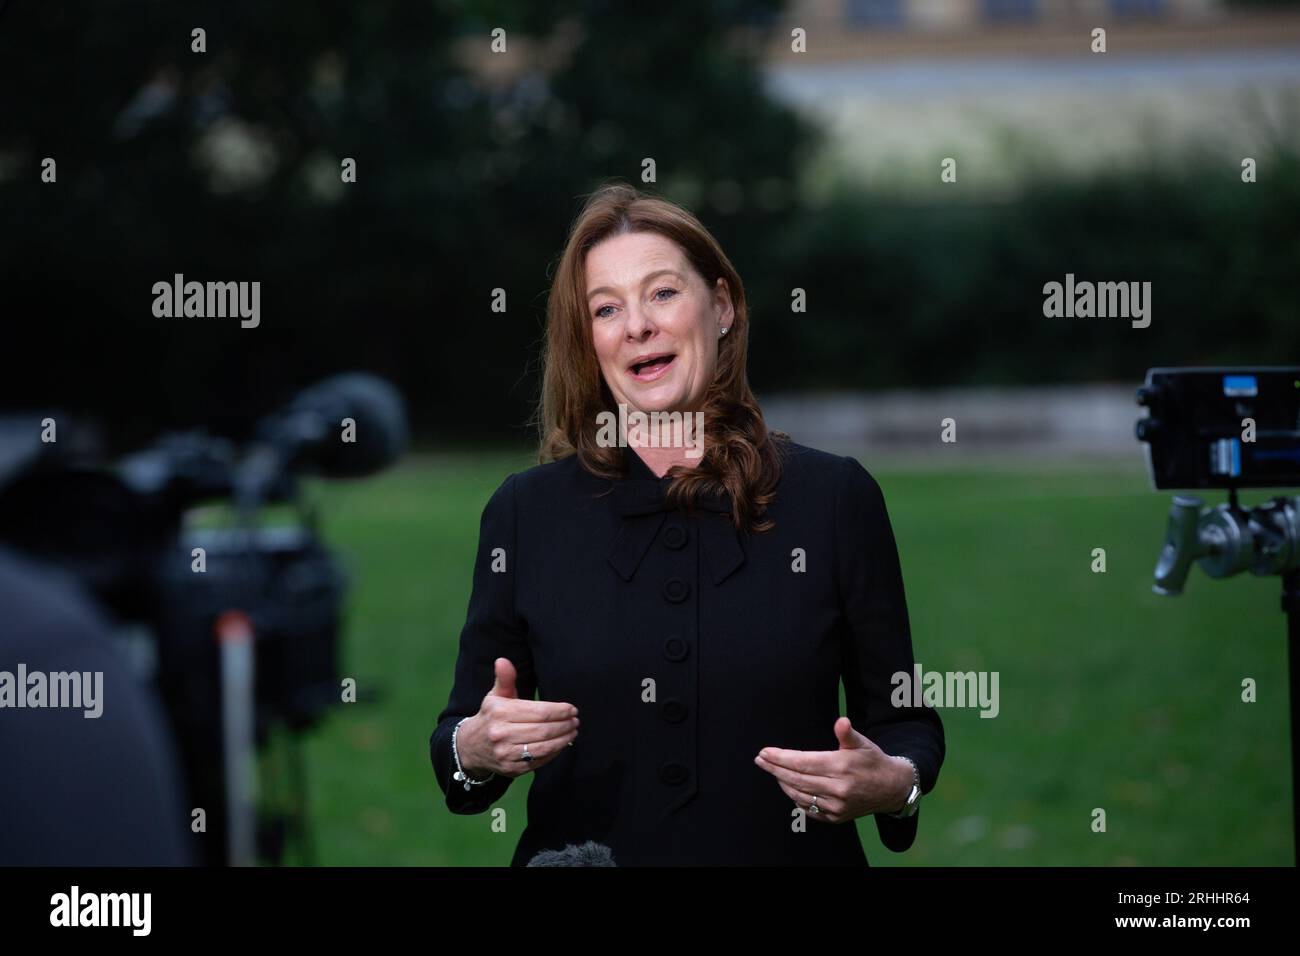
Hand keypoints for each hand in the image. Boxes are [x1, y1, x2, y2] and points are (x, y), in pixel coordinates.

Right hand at [458, 657, 578, 778]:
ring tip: (573, 732)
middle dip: (564, 725)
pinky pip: (538, 761)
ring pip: (542, 748)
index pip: (537, 712)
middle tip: (575, 721)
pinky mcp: (510, 769)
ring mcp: (505, 754)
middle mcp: (500, 734)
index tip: (572, 709)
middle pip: (542, 730)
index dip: (558, 711)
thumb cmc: (491, 716)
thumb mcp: (495, 696)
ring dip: (562, 740)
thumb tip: (502, 660)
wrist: (470, 746)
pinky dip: (553, 753)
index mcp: (499, 712)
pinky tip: (561, 744)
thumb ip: (504, 678)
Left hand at [753, 717, 912, 823]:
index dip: (781, 758)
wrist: (892, 788)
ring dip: (783, 783)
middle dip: (775, 769)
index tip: (765, 752)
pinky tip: (789, 786)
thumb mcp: (863, 743)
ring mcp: (836, 806)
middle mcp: (837, 789)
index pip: (802, 762)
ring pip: (800, 795)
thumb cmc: (873, 761)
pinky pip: (809, 809)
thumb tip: (841, 722)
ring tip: (772, 770)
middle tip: (760, 760)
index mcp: (841, 767)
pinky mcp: (836, 817)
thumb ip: (847, 733)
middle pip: (796, 779)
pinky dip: (795, 798)